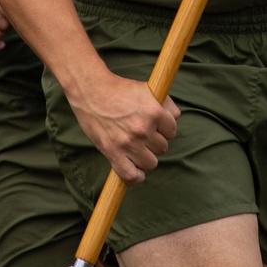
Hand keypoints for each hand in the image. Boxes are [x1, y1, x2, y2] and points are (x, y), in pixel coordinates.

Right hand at [72, 71, 180, 186]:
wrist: (91, 92)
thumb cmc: (119, 90)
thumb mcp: (147, 90)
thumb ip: (165, 103)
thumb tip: (175, 118)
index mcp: (154, 111)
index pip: (172, 130)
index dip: (165, 128)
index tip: (157, 126)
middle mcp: (143, 129)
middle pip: (163, 147)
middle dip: (155, 141)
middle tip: (144, 133)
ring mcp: (128, 143)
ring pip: (151, 163)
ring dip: (146, 157)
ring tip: (138, 147)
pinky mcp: (113, 153)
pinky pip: (131, 175)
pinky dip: (135, 176)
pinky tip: (136, 169)